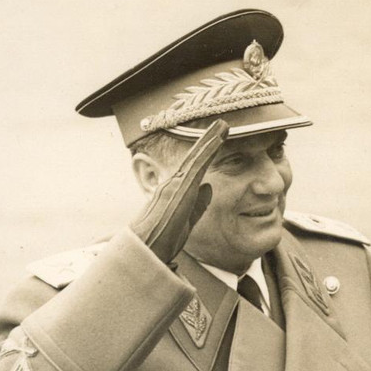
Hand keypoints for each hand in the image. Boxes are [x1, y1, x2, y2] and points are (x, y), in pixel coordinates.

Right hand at [130, 118, 227, 265]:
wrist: (147, 246)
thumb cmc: (163, 238)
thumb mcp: (187, 219)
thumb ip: (199, 204)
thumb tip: (209, 188)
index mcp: (175, 190)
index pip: (194, 168)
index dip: (206, 154)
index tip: (217, 141)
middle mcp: (174, 181)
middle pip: (195, 157)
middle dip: (209, 140)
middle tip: (222, 125)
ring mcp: (176, 181)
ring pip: (197, 155)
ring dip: (211, 138)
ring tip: (224, 124)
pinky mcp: (181, 184)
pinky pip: (198, 162)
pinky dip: (209, 147)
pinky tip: (219, 136)